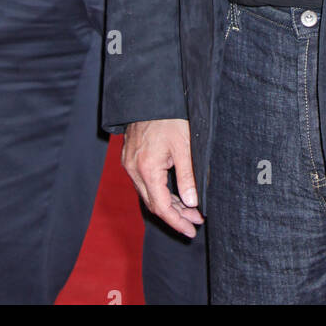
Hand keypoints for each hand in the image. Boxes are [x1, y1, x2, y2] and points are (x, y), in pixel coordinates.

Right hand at [121, 119, 203, 237]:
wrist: (152, 95)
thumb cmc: (170, 117)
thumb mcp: (185, 146)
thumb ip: (188, 176)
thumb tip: (192, 203)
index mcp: (147, 168)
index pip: (161, 206)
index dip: (177, 221)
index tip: (191, 230)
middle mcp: (133, 169)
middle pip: (153, 203)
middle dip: (175, 215)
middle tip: (195, 221)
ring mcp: (130, 163)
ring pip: (148, 194)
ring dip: (168, 203)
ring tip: (190, 210)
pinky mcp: (130, 157)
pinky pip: (144, 182)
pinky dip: (159, 191)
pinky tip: (175, 194)